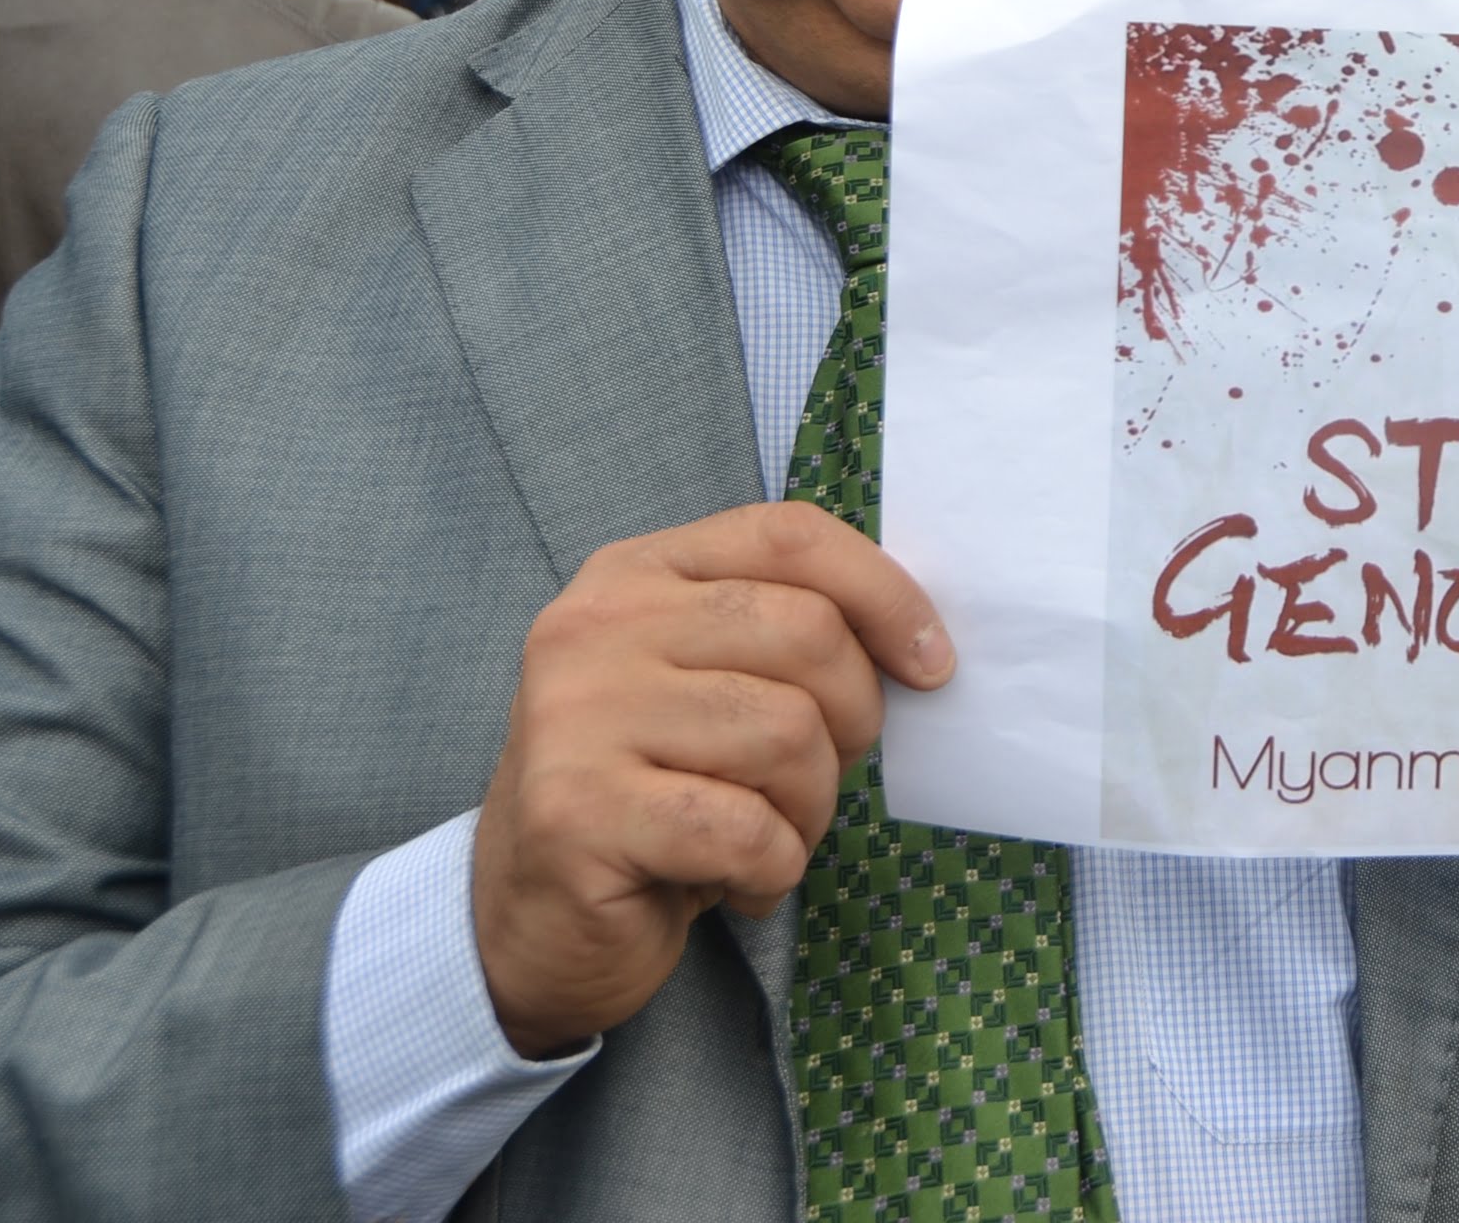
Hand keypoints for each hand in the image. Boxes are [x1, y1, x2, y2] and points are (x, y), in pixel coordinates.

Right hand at [470, 503, 953, 1058]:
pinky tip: (735, 883)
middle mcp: (593, 628)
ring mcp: (574, 717)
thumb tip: (922, 641)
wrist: (526, 922)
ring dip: (810, 808)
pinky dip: (771, 869)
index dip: (884, 593)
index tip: (932, 663)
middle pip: (806, 633)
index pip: (789, 536)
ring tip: (769, 836)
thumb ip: (787, 637)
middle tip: (815, 780)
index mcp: (635, 575)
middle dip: (851, 721)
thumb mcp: (712, 688)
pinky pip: (746, 829)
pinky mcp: (577, 812)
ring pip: (786, 733)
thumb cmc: (652, 796)